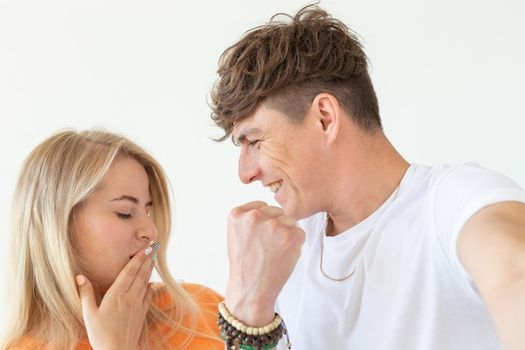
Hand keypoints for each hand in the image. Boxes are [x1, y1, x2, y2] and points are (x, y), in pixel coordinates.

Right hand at [75, 248, 154, 349]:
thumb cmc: (101, 334)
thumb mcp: (88, 314)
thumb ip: (86, 294)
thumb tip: (79, 276)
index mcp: (117, 294)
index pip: (129, 272)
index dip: (138, 258)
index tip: (146, 248)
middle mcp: (130, 297)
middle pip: (140, 274)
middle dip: (147, 259)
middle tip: (154, 247)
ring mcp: (137, 305)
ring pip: (145, 283)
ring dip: (149, 270)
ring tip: (153, 259)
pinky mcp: (141, 313)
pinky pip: (148, 296)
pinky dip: (150, 287)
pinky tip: (152, 283)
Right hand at [225, 201, 304, 325]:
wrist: (251, 291)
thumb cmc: (245, 265)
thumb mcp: (237, 235)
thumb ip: (249, 219)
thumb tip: (271, 210)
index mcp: (237, 214)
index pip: (261, 206)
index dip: (264, 222)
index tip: (259, 238)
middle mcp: (254, 216)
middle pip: (277, 211)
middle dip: (276, 226)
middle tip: (267, 248)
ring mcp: (273, 225)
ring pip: (290, 221)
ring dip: (286, 235)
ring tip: (274, 253)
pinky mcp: (290, 236)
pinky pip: (300, 233)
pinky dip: (296, 245)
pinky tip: (283, 257)